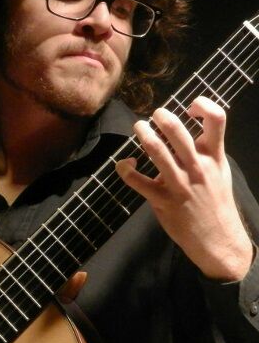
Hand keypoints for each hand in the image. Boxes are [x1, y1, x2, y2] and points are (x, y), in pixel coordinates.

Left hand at [115, 96, 252, 280]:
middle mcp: (198, 167)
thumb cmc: (215, 201)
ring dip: (143, 134)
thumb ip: (204, 152)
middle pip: (177, 132)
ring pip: (156, 151)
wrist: (217, 237)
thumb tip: (179, 135)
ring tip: (138, 127)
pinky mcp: (163, 200)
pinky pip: (137, 182)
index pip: (218, 119)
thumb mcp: (220, 171)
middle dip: (161, 117)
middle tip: (154, 114)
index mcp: (214, 156)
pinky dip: (125, 169)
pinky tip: (124, 164)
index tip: (189, 108)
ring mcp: (179, 184)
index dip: (203, 105)